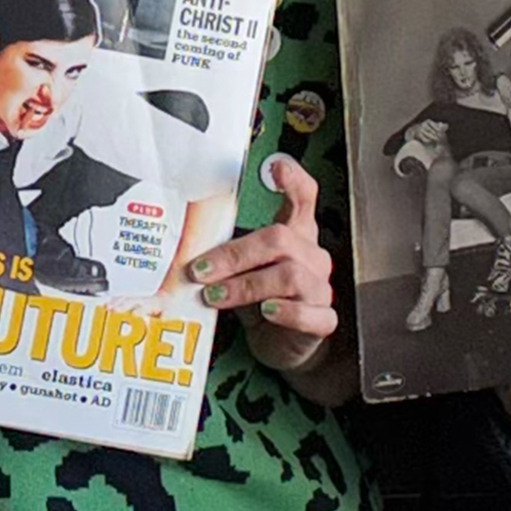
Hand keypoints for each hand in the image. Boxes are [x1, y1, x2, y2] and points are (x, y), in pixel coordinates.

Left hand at [190, 154, 336, 374]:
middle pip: (280, 239)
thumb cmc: (259, 300)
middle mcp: (313, 257)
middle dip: (233, 255)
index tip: (274, 165)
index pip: (304, 197)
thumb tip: (188, 247)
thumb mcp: (241, 270)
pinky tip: (266, 312)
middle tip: (199, 271)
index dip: (293, 180)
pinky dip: (286, 312)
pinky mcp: (323, 320)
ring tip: (215, 297)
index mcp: (295, 235)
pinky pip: (309, 313)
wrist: (280, 344)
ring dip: (245, 286)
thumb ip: (227, 252)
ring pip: (289, 276)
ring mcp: (321, 288)